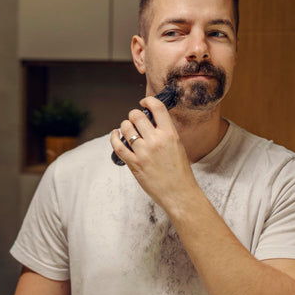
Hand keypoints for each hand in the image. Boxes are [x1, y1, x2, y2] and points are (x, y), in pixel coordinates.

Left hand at [110, 96, 198, 210]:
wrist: (180, 194)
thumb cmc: (180, 172)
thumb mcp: (178, 146)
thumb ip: (165, 132)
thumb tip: (150, 121)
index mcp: (170, 134)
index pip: (157, 107)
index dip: (148, 101)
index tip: (144, 103)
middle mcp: (156, 141)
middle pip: (137, 115)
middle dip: (134, 115)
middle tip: (135, 119)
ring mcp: (143, 152)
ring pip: (126, 128)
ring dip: (125, 126)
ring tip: (127, 129)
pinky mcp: (134, 164)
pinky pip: (118, 145)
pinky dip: (114, 137)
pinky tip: (115, 134)